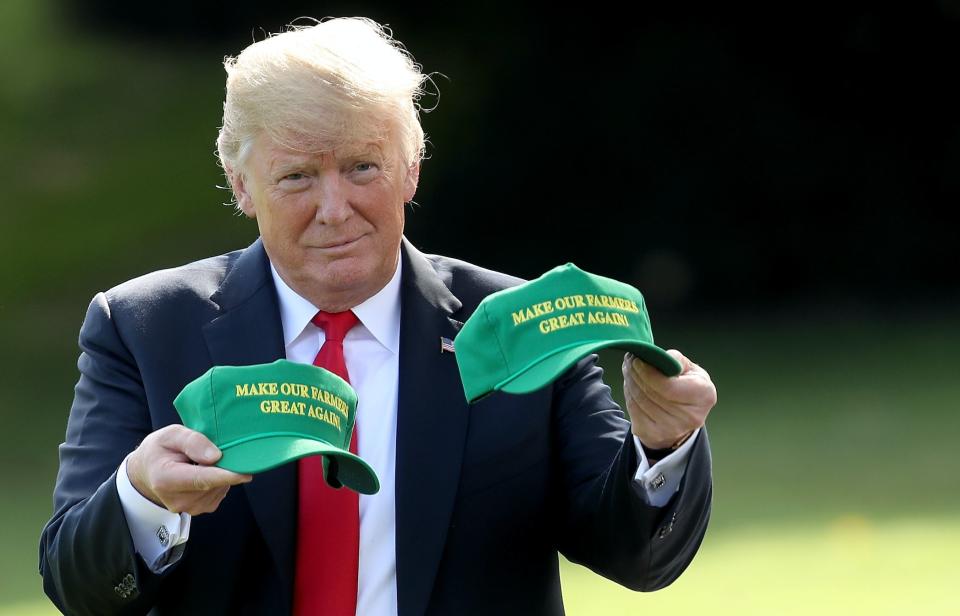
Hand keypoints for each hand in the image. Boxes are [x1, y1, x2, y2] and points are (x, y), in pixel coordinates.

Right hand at [126, 424, 252, 514]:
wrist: (148, 471)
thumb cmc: (160, 450)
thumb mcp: (170, 435)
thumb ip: (192, 441)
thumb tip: (216, 456)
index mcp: (166, 479)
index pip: (201, 479)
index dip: (225, 476)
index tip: (246, 473)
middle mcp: (178, 500)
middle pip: (214, 483)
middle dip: (223, 466)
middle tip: (213, 450)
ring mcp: (189, 507)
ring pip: (220, 487)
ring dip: (220, 473)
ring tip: (202, 461)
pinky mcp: (200, 508)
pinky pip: (220, 491)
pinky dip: (219, 480)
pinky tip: (206, 471)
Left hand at [621, 349, 716, 449]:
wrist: (684, 416)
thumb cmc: (687, 386)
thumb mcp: (691, 370)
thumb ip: (676, 360)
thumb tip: (657, 357)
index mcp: (704, 396)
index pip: (668, 386)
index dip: (648, 373)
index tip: (637, 360)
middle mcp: (690, 417)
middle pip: (651, 393)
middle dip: (636, 374)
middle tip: (629, 360)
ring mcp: (671, 429)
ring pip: (640, 401)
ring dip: (630, 382)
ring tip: (629, 369)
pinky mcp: (654, 435)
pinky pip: (634, 411)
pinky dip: (629, 395)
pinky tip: (631, 384)